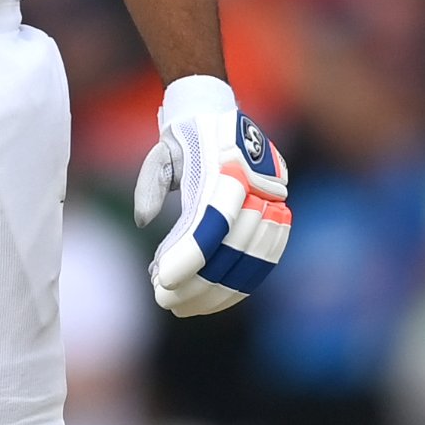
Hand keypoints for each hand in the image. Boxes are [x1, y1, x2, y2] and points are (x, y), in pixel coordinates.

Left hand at [131, 73, 292, 318]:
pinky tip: (213, 300)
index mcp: (230, 162)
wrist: (225, 118)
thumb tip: (143, 220)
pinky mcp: (281, 214)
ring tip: (183, 306)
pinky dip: (240, 283)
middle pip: (232, 246)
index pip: (214, 218)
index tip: (163, 280)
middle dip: (198, 281)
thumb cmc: (186, 139)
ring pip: (252, 259)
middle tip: (163, 300)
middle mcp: (260, 183)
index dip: (191, 253)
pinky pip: (266, 258)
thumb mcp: (162, 152)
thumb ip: (150, 183)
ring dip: (218, 290)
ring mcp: (275, 200)